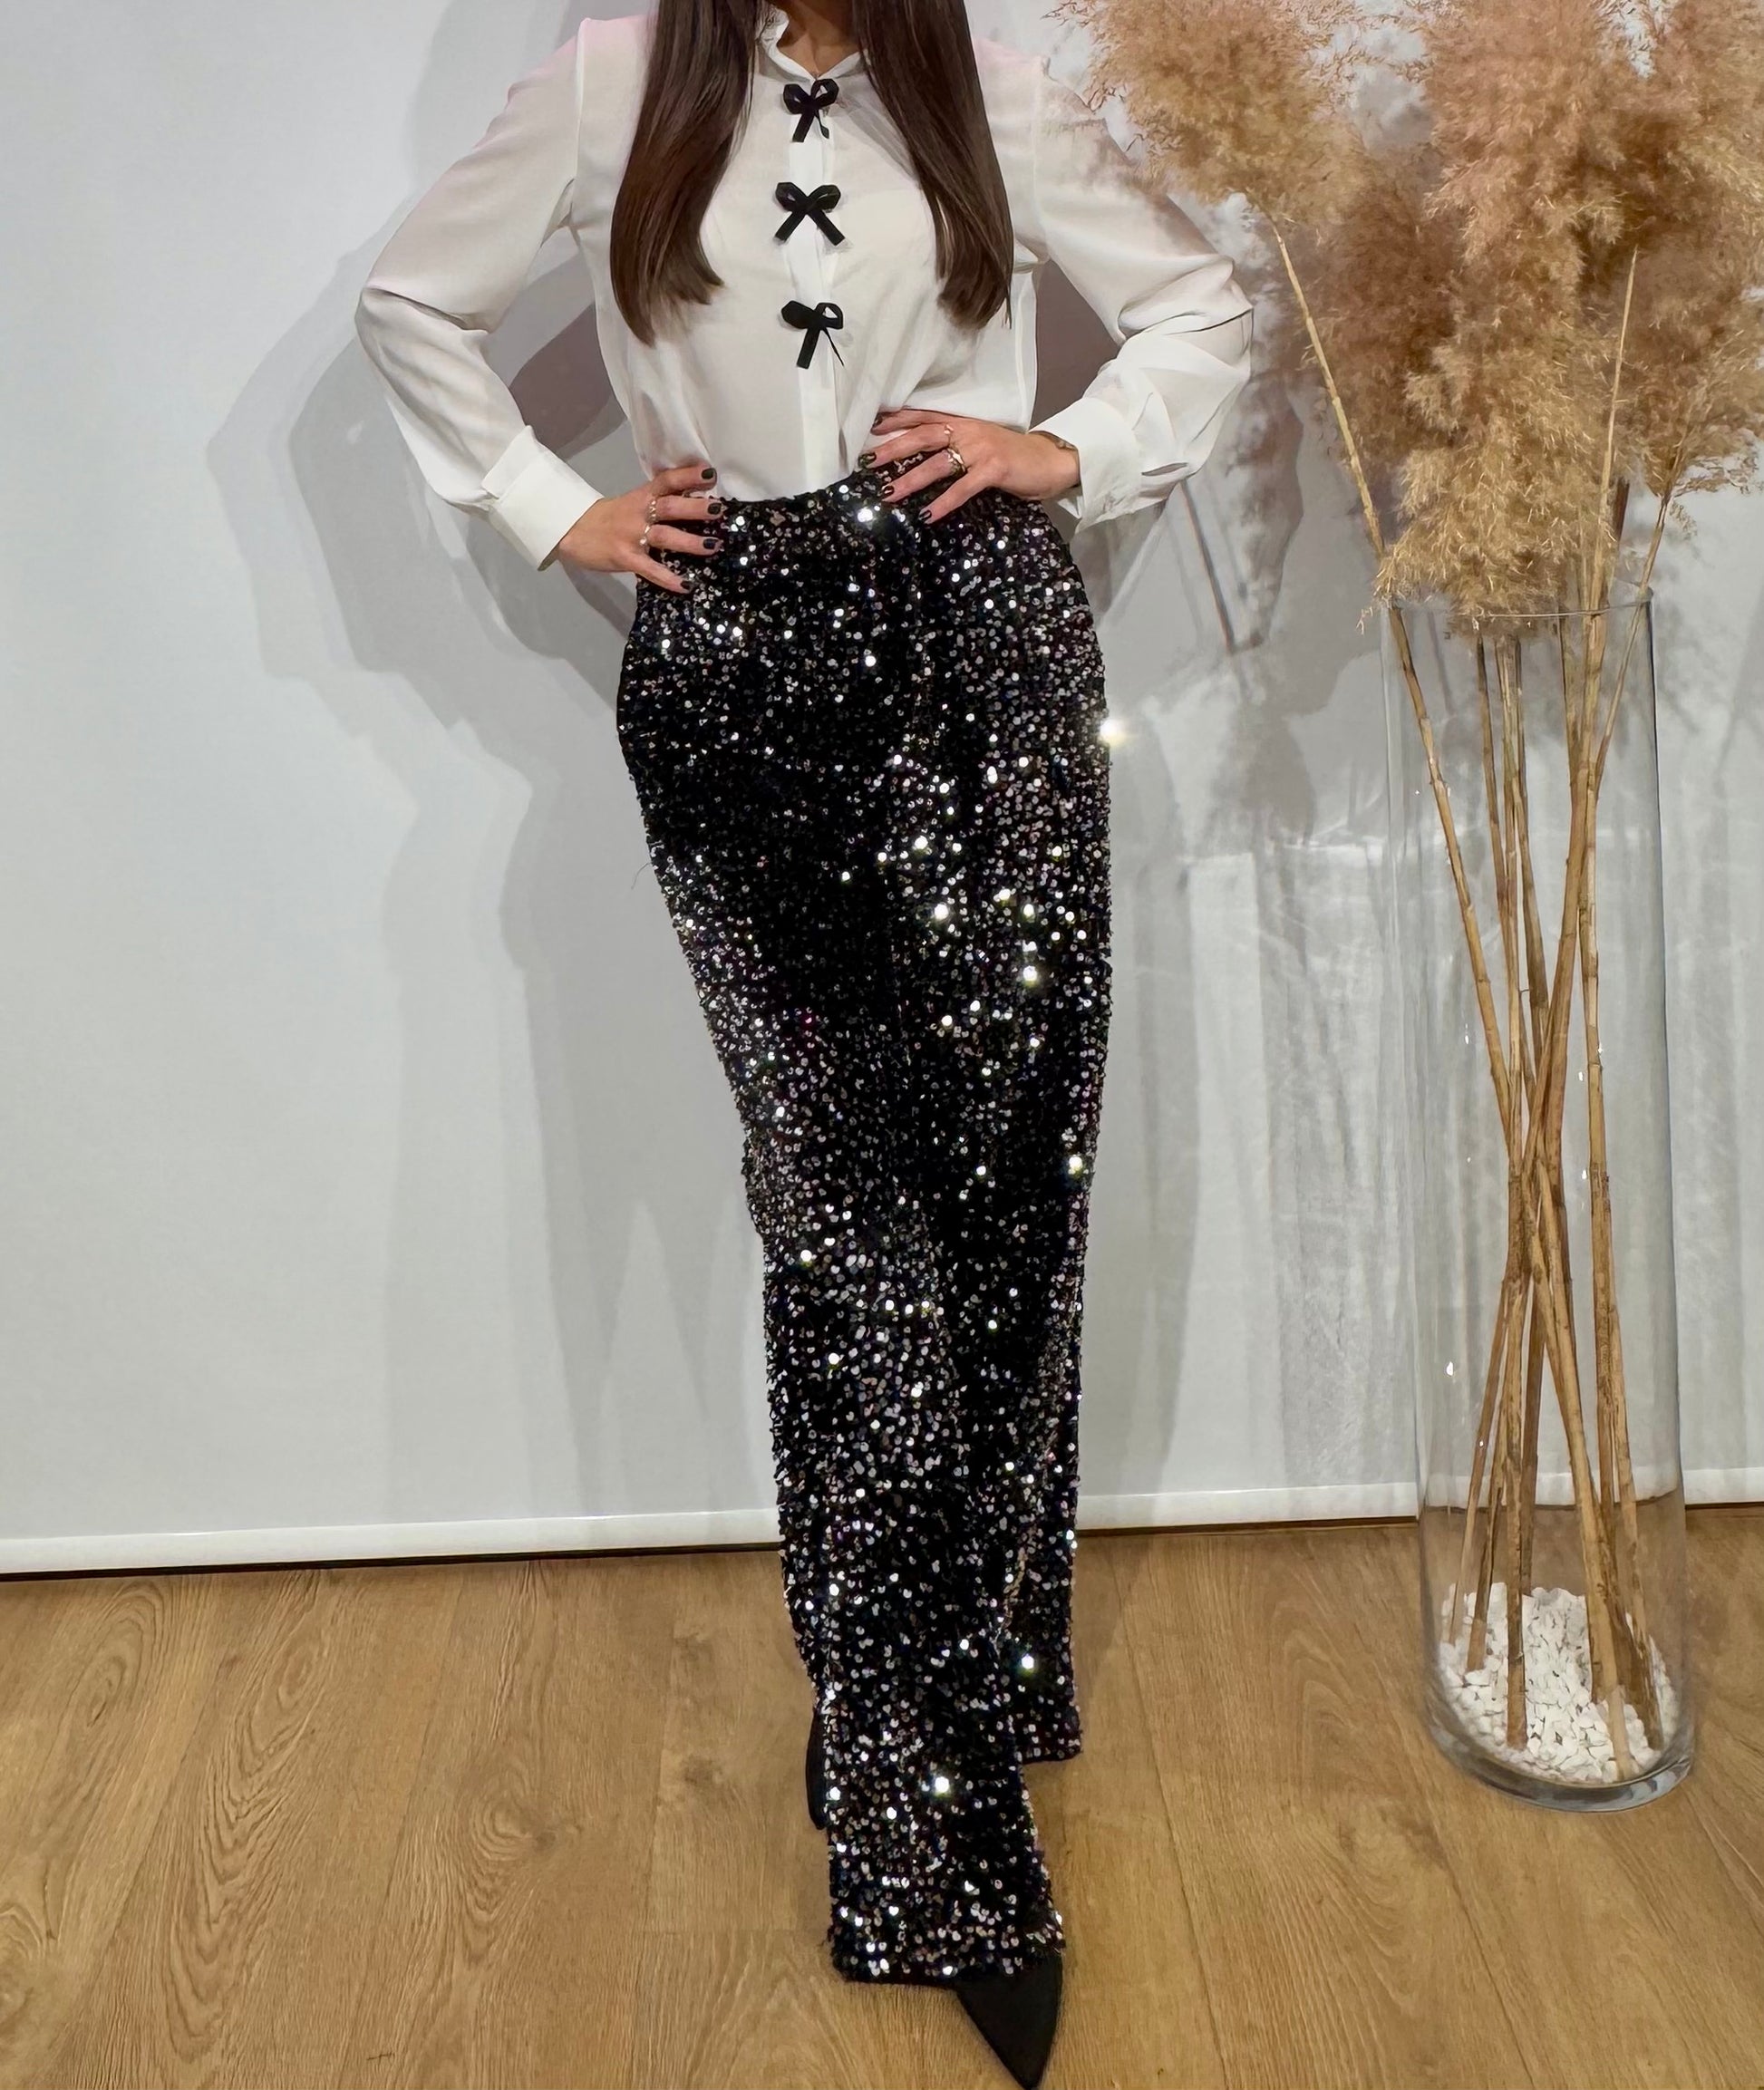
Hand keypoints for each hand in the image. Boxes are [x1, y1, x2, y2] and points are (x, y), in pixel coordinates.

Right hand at [553, 462, 723, 591]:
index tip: (710, 473)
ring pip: (665, 537)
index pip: (666, 481)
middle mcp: (639, 513)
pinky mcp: (625, 558)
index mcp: (641, 496)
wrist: (572, 531)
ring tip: (713, 546)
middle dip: (695, 508)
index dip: (688, 476)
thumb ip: (656, 502)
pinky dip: (668, 578)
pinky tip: (686, 586)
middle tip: (719, 509)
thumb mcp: (631, 503)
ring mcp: (632, 536)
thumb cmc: (607, 518)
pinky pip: (650, 569)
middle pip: (670, 507)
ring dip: (690, 541)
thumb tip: (692, 502)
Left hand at [861, 411, 1081, 522]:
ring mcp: (981, 449)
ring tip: (888, 494)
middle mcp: (968, 431)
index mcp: (962, 423)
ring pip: (937, 464)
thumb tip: (918, 461)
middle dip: (892, 449)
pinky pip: (963, 488)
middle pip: (922, 437)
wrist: (1050, 461)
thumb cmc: (1011, 457)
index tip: (870, 429)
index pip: (923, 418)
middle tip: (867, 463)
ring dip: (910, 479)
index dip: (896, 421)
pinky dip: (944, 502)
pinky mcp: (994, 469)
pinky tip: (926, 515)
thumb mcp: (979, 444)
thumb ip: (953, 446)